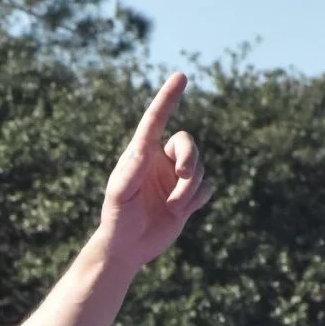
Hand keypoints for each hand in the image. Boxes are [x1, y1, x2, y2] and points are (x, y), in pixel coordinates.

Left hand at [98, 72, 212, 270]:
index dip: (168, 98)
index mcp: (142, 154)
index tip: (180, 77)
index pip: (156, 120)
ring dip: (189, 188)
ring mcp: (174, 180)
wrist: (126, 248)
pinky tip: (180, 212)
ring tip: (172, 207)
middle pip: (188, 144)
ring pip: (199, 169)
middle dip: (190, 158)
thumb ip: (132, 171)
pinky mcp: (187, 198)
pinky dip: (197, 199)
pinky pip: (207, 188)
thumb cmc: (117, 219)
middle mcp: (160, 162)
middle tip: (183, 174)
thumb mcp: (120, 194)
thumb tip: (145, 147)